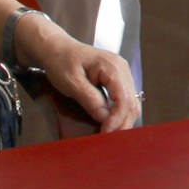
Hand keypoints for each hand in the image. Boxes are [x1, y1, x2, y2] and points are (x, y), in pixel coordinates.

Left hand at [16, 16, 140, 132]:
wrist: (56, 49)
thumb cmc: (61, 62)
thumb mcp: (71, 82)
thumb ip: (89, 98)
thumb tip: (105, 117)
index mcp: (112, 66)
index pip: (124, 98)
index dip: (116, 119)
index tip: (104, 133)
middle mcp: (122, 69)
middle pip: (132, 102)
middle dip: (122, 123)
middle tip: (108, 139)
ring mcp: (122, 73)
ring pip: (131, 102)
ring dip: (122, 120)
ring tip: (109, 134)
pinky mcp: (117, 79)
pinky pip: (125, 99)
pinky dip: (120, 113)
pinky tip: (110, 123)